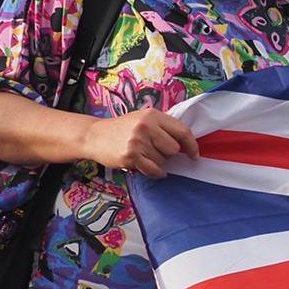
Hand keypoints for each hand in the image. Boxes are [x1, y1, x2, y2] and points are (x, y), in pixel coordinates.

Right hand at [80, 109, 198, 178]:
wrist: (94, 135)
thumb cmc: (122, 128)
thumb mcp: (142, 119)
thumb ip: (163, 127)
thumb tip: (187, 143)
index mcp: (153, 115)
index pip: (182, 131)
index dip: (192, 145)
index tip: (194, 154)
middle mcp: (146, 126)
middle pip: (174, 149)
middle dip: (168, 154)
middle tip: (156, 151)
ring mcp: (137, 141)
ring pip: (163, 161)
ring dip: (158, 163)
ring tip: (144, 155)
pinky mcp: (130, 156)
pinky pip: (153, 170)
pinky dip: (155, 172)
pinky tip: (150, 168)